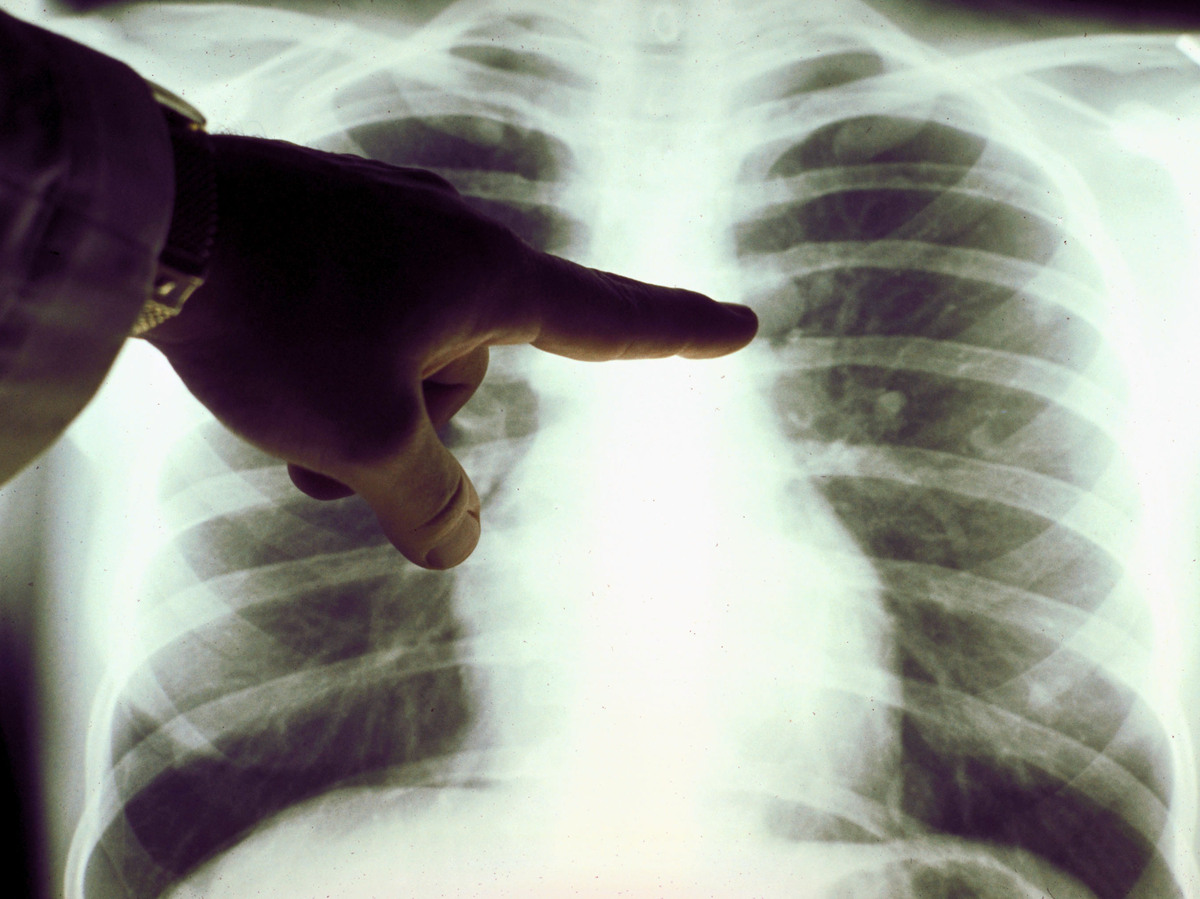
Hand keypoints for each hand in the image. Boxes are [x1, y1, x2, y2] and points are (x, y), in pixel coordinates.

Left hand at [146, 135, 757, 568]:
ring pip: (400, 348)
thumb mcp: (363, 440)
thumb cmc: (277, 323)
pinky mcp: (330, 217)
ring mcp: (387, 218)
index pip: (609, 317)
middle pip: (464, 371)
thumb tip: (455, 544)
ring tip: (280, 407)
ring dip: (353, 400)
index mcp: (489, 277)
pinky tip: (267, 356)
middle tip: (326, 448)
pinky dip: (326, 357)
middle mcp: (451, 235)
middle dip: (405, 425)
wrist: (154, 217)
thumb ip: (426, 503)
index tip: (740, 326)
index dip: (679, 334)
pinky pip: (356, 310)